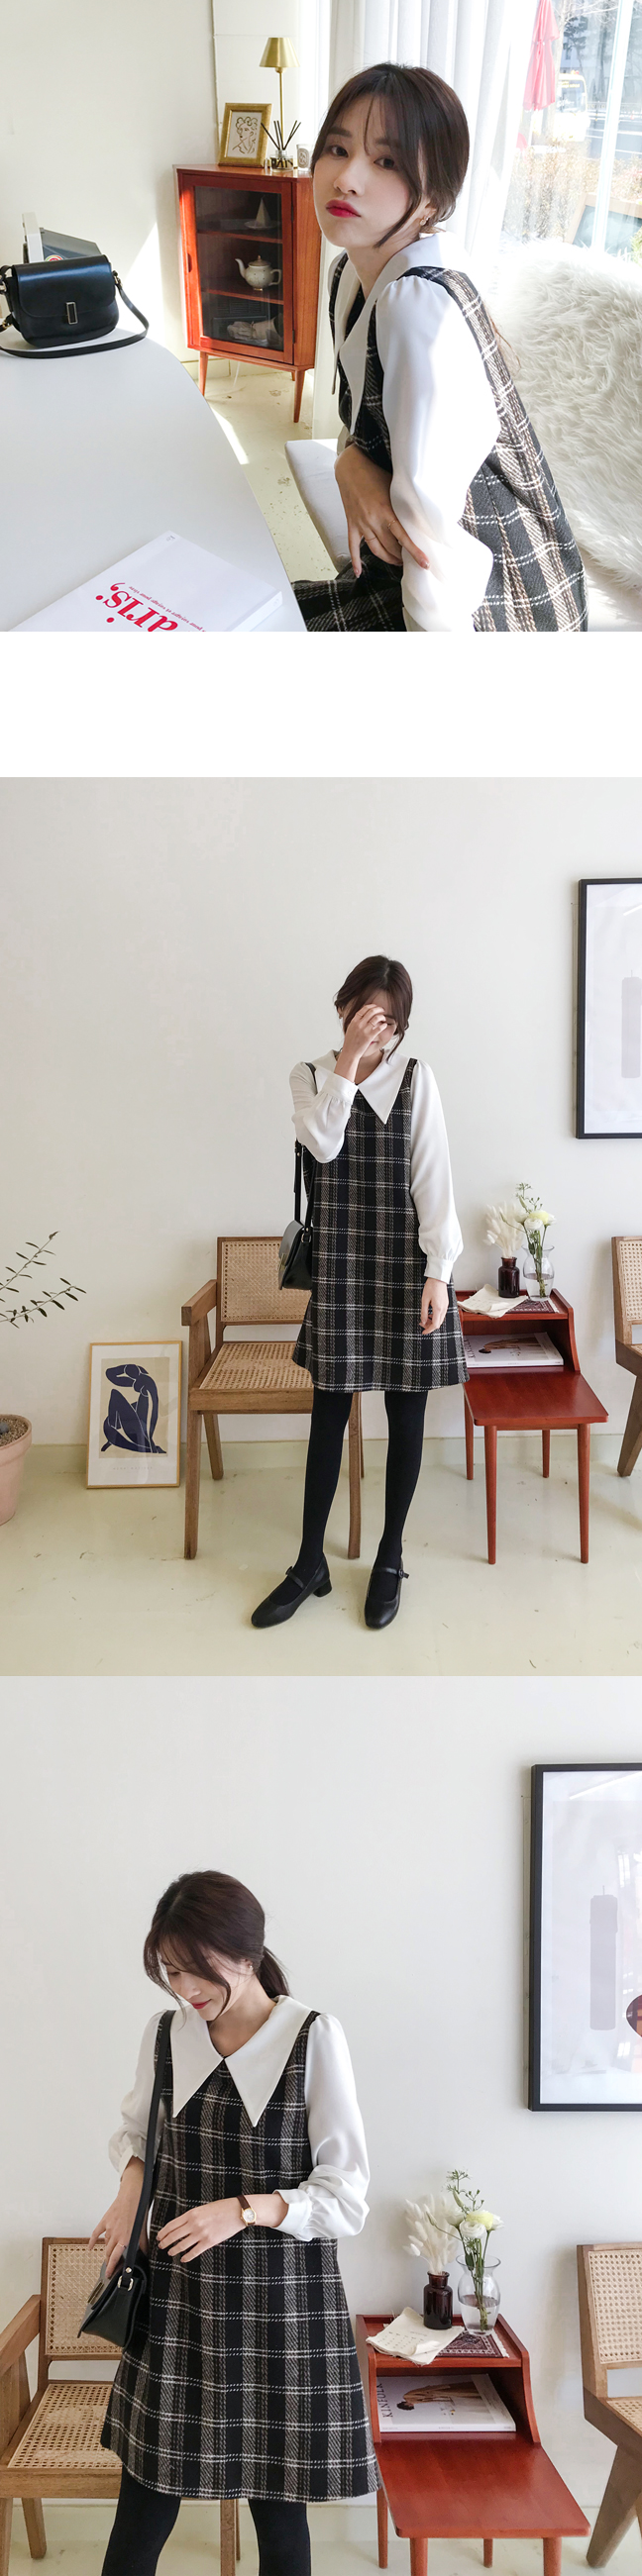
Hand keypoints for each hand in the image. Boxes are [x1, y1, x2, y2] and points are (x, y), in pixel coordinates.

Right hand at [89, 2159, 145, 2281]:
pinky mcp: (105, 2220)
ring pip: (105, 2244)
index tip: (110, 2276)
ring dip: (106, 2252)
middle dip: (109, 2262)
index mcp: (125, 2238)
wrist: (132, 2194)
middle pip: (109, 2253)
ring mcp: (109, 2227)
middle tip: (110, 2269)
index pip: (116, 2257)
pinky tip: (90, 2248)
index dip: (112, 2268)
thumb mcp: (142, 2229)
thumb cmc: (139, 2210)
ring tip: (108, 2259)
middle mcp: (115, 2234)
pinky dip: (92, 2241)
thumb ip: (142, 2244)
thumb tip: (146, 2255)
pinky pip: (96, 2233)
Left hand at [156, 2191, 286, 2262]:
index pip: (172, 2225)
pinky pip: (194, 2252)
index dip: (163, 2232)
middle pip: (174, 2236)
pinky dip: (187, 2257)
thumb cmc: (221, 2207)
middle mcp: (194, 2224)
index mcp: (191, 2214)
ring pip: (182, 2245)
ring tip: (170, 2252)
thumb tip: (181, 2225)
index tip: (159, 2236)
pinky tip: (184, 2259)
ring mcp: (201, 2234)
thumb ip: (192, 2216)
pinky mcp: (209, 2242)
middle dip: (165, 2242)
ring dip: (174, 2250)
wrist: (237, 2211)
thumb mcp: (203, 2208)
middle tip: (161, 2246)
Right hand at [335, 445, 429, 579]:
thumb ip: (404, 503)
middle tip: (412, 560)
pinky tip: (358, 573)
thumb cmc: (375, 474)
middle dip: (402, 556)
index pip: (404, 538)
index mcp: (386, 511)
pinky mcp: (352, 525)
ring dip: (388, 558)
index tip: (425, 563)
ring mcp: (361, 524)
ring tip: (398, 562)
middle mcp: (373, 521)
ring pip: (376, 550)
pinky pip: (353, 546)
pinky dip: (355, 560)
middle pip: (391, 547)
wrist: (351, 467)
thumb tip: (419, 516)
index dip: (415, 552)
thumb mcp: (394, 486)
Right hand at [336, 1001, 391, 1081]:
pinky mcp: (370, 1036)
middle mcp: (359, 1024)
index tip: (375, 1006)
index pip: (364, 1009)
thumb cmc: (350, 1042)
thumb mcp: (350, 1028)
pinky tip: (385, 1025)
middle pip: (371, 1011)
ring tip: (384, 1018)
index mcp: (354, 1021)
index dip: (371, 1006)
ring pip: (376, 1018)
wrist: (350, 1052)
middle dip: (379, 1009)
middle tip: (382, 1010)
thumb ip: (356, 1021)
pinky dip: (383, 1025)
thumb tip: (363, 1014)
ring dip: (382, 1016)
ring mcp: (365, 1030)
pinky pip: (379, 1028)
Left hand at [421, 1279, 447, 1334]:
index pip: (435, 1325)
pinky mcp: (445, 1304)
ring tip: (425, 1318)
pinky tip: (430, 1313)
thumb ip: (424, 1312)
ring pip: (440, 1319)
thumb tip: (423, 1321)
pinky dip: (436, 1317)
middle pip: (438, 1324)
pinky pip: (441, 1314)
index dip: (428, 1330)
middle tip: (422, 1324)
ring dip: (433, 1321)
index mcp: (438, 1309)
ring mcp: (446, 1306)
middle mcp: (444, 1309)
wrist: (438, 1278)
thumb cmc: (431, 1287)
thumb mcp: (424, 1300)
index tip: (423, 1332)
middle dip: (430, 1326)